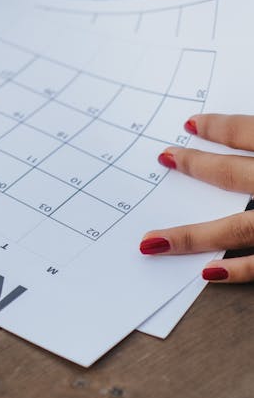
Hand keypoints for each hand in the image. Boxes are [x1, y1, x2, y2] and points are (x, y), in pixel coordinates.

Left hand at [140, 114, 253, 282]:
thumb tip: (247, 133)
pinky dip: (237, 270)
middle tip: (164, 158)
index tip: (191, 124)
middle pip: (231, 173)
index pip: (246, 131)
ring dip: (193, 234)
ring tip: (153, 240)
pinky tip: (207, 272)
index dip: (218, 127)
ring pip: (236, 228)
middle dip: (196, 166)